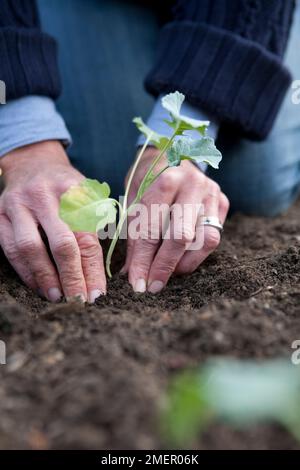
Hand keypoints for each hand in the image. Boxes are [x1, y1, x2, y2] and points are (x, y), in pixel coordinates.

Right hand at [0, 141, 105, 302]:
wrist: (34, 164)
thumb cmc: (68, 188)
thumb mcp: (89, 196)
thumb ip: (97, 227)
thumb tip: (98, 276)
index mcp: (75, 190)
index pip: (86, 236)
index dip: (93, 269)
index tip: (98, 293)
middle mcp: (45, 195)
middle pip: (61, 244)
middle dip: (72, 278)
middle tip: (79, 302)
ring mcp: (19, 203)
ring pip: (30, 248)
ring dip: (44, 278)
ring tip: (57, 298)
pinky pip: (9, 249)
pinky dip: (24, 271)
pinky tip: (37, 286)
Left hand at [123, 147, 228, 292]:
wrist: (170, 156)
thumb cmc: (146, 182)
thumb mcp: (133, 202)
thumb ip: (134, 237)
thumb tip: (132, 275)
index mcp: (165, 179)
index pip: (152, 228)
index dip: (142, 260)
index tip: (136, 283)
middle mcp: (193, 184)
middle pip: (181, 236)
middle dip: (164, 266)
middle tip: (152, 286)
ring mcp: (212, 193)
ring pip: (205, 240)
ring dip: (183, 263)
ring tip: (165, 273)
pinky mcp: (223, 203)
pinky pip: (214, 238)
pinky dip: (196, 255)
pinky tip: (180, 259)